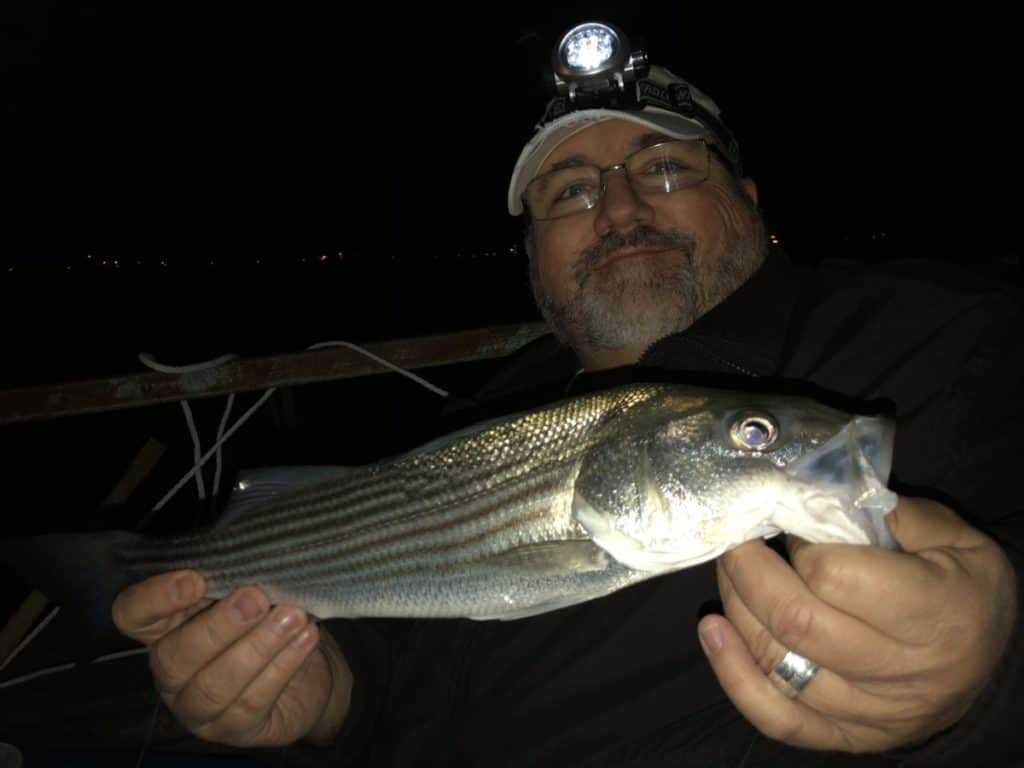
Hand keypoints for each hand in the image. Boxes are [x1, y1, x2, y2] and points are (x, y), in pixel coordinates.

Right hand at [112, 571, 351, 746]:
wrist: (309, 672)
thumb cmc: (268, 621)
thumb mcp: (249, 593)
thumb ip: (235, 579)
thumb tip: (251, 558)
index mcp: (163, 628)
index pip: (133, 614)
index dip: (155, 599)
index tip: (195, 579)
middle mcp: (172, 671)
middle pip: (174, 657)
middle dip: (219, 627)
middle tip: (257, 599)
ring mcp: (197, 707)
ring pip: (215, 685)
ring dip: (257, 647)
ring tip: (292, 617)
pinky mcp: (233, 729)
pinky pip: (252, 701)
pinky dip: (282, 666)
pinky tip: (304, 639)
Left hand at [697, 496, 1017, 751]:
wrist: (992, 670)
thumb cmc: (966, 592)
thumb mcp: (956, 539)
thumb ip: (891, 513)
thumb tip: (819, 492)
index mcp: (934, 612)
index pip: (833, 576)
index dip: (798, 543)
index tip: (790, 521)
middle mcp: (901, 670)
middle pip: (794, 619)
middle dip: (748, 570)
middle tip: (738, 538)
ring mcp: (869, 711)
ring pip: (777, 662)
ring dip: (736, 607)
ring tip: (729, 570)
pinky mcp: (844, 735)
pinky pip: (776, 717)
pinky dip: (734, 676)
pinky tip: (714, 633)